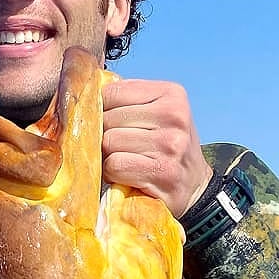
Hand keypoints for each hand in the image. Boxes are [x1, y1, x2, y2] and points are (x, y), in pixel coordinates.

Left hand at [102, 80, 212, 218]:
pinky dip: (113, 174)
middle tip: (121, 149)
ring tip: (126, 162)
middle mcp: (174, 115)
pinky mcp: (162, 172)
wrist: (195, 187)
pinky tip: (127, 176)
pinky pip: (114, 165)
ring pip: (109, 141)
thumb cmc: (166, 148)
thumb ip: (127, 101)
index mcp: (172, 94)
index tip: (112, 126)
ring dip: (108, 157)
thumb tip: (83, 94)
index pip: (112, 91)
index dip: (102, 111)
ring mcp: (170, 144)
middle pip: (108, 118)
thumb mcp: (157, 114)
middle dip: (105, 136)